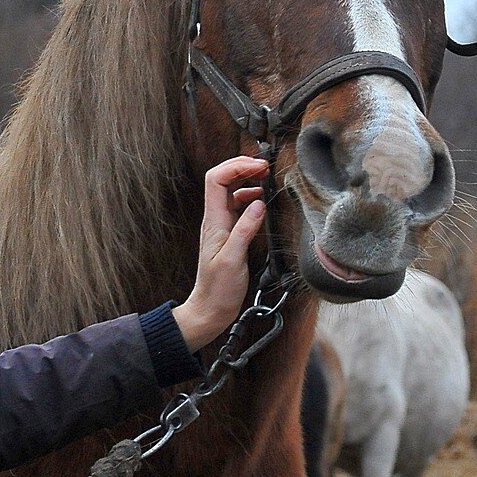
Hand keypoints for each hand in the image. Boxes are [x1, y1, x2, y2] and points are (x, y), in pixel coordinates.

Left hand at [172, 156, 267, 352]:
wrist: (210, 309)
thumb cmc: (219, 290)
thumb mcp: (233, 260)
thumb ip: (244, 230)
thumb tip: (258, 203)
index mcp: (213, 221)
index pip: (216, 180)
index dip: (235, 167)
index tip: (258, 166)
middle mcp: (215, 219)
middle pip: (221, 179)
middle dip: (241, 167)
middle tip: (265, 167)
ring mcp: (221, 225)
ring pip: (230, 191)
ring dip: (246, 180)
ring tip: (266, 178)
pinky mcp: (229, 234)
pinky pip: (237, 206)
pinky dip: (250, 197)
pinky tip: (261, 201)